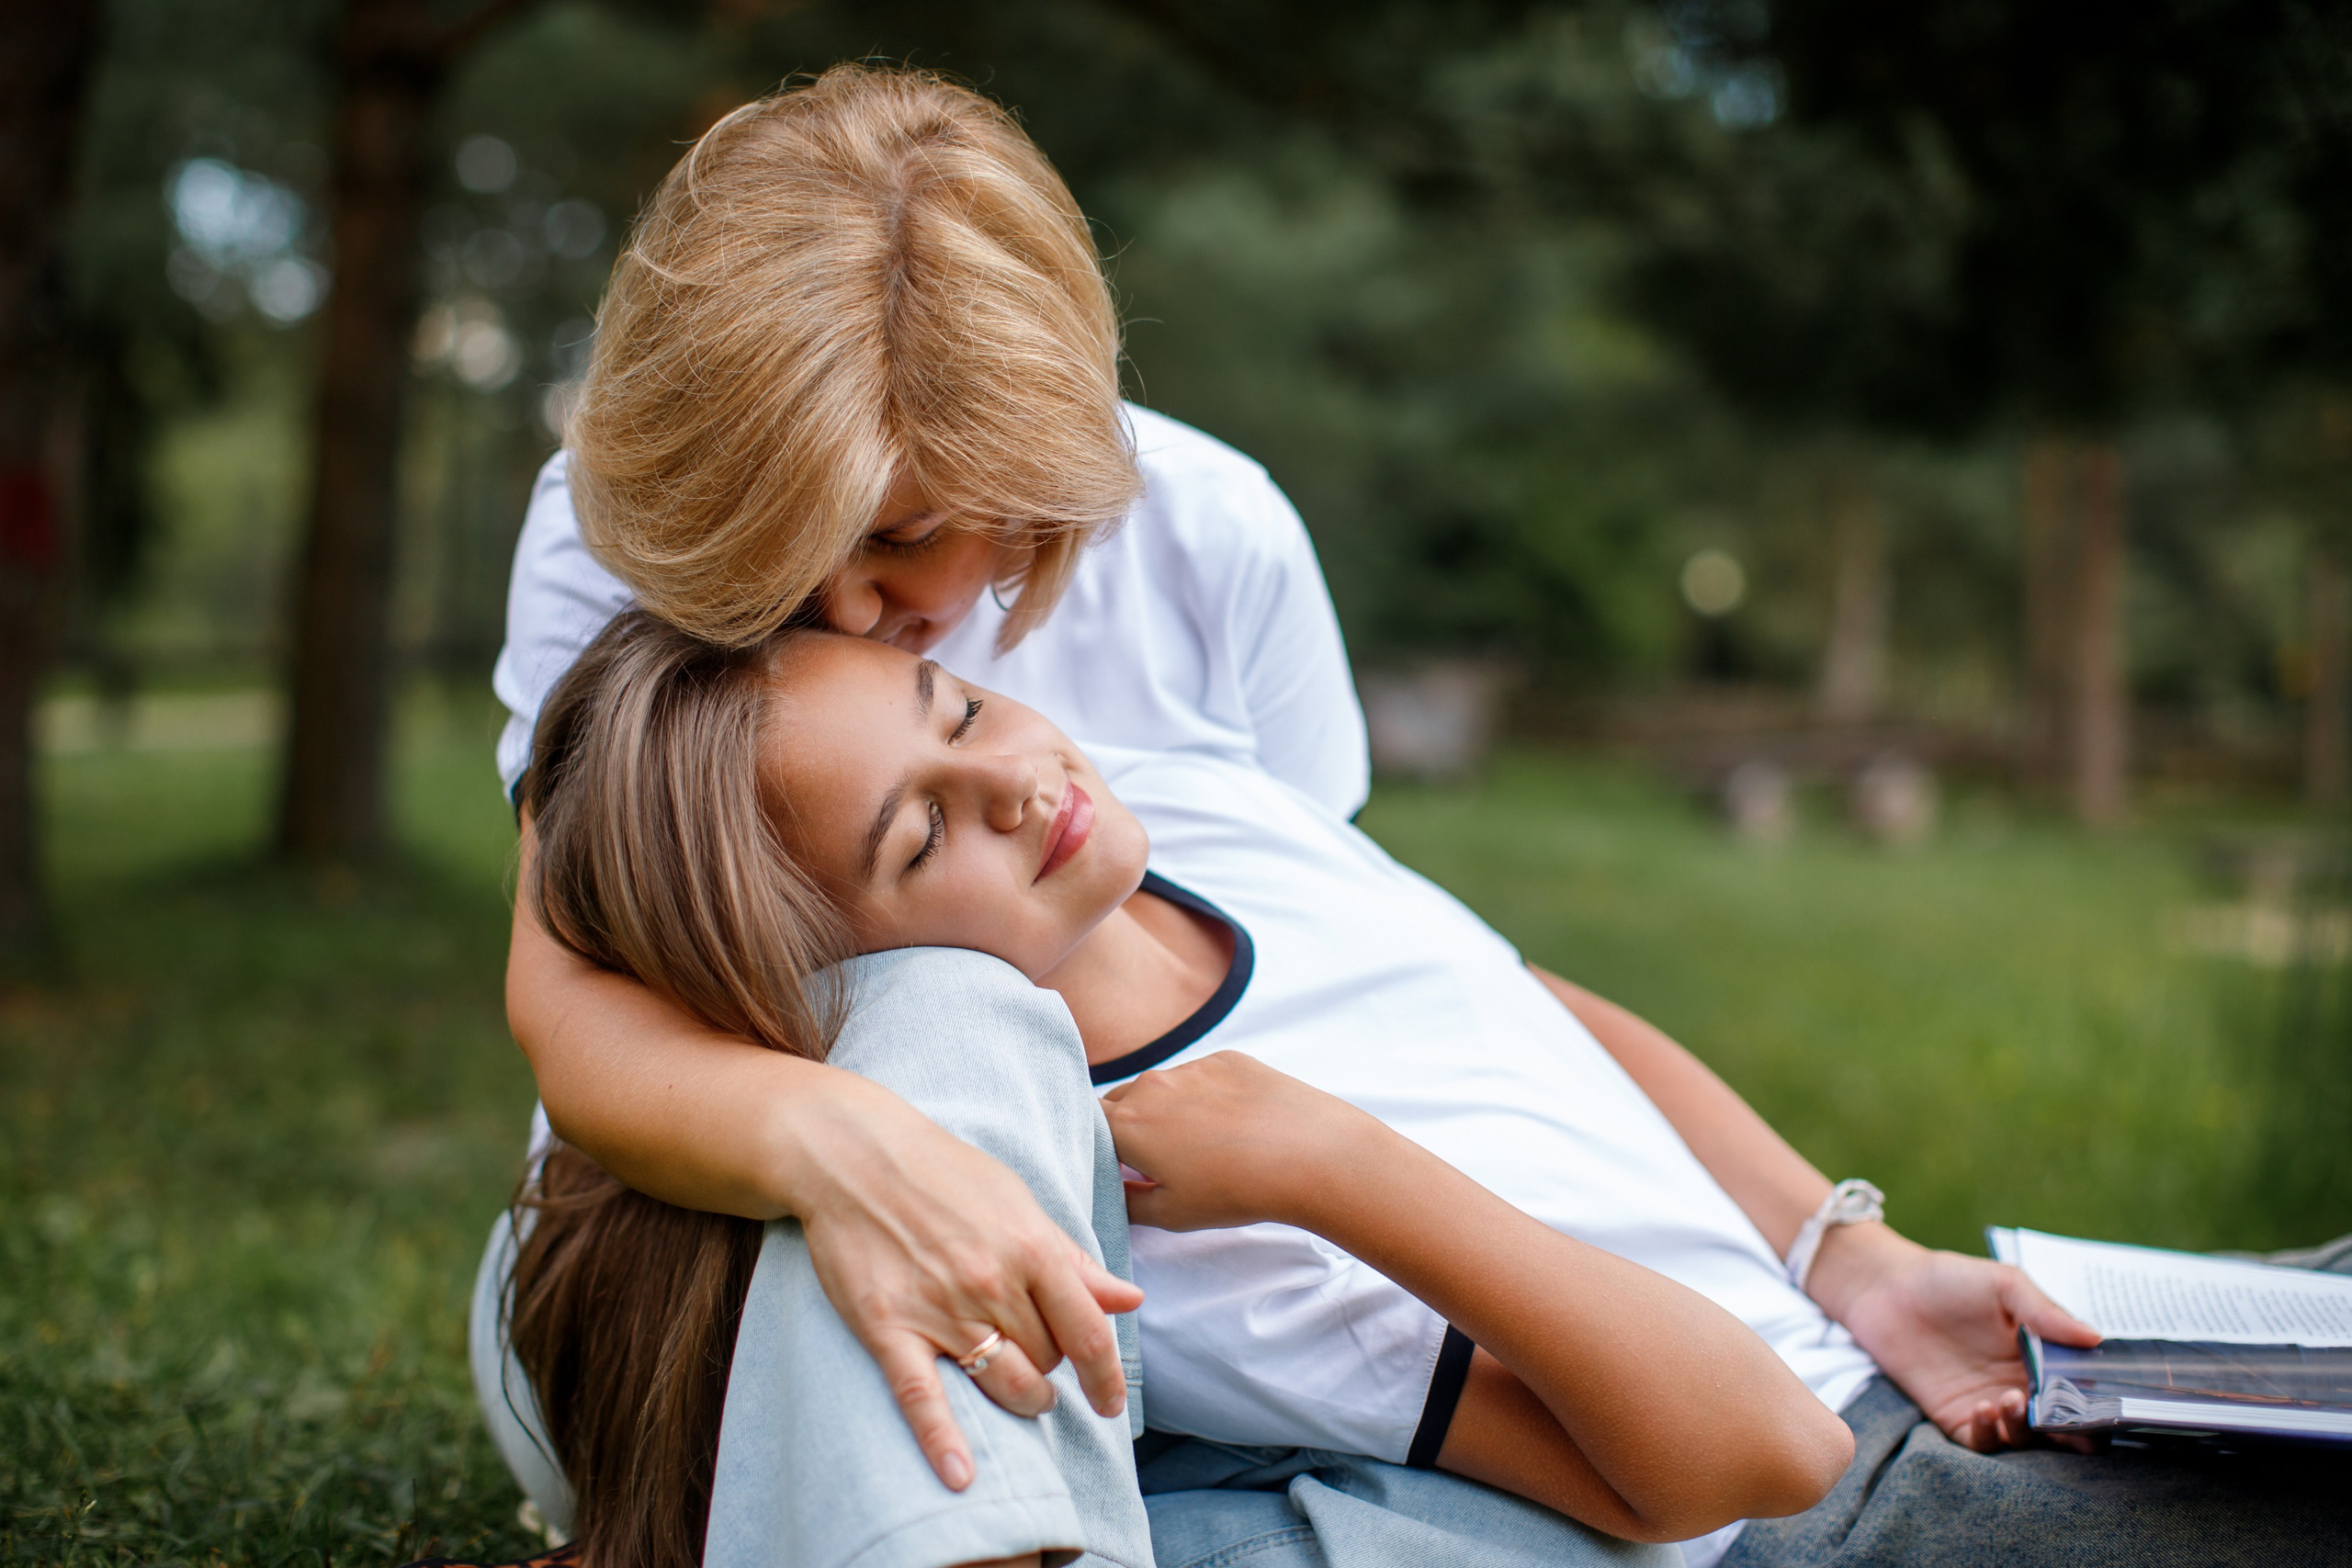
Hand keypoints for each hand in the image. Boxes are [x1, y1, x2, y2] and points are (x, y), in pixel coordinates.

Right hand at [790, 1075, 1143, 1491]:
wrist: (856, 1156)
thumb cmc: (945, 1173)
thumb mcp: (1020, 1203)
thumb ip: (1073, 1260)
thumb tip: (1129, 1301)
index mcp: (1031, 1247)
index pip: (1088, 1333)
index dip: (1106, 1377)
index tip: (1109, 1402)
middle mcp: (992, 1283)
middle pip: (1046, 1359)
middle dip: (1052, 1369)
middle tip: (1040, 1359)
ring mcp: (940, 1309)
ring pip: (1003, 1383)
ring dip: (1023, 1399)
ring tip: (1024, 1395)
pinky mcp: (890, 1327)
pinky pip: (922, 1396)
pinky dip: (943, 1440)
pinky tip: (961, 1475)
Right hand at [1101, 1052, 1386, 1231]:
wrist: (1309, 1154)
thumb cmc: (1236, 1191)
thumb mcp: (1170, 1214)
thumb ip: (1126, 1202)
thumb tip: (1112, 1190)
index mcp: (1126, 1124)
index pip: (1086, 1125)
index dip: (1095, 1146)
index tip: (1111, 1165)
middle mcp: (1150, 1085)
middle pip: (1121, 1103)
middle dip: (1128, 1129)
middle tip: (1155, 1162)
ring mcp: (1190, 1066)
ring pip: (1162, 1088)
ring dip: (1168, 1112)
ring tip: (1204, 1146)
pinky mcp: (1228, 1059)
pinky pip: (1200, 1076)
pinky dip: (1205, 1097)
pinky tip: (1235, 1126)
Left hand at [1807, 1224, 2101, 1451]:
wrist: (1885, 1288)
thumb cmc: (1948, 1279)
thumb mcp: (2004, 1285)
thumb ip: (2046, 1312)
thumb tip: (2096, 1338)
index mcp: (2041, 1356)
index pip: (2080, 1390)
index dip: (2096, 1404)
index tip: (2103, 1406)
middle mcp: (2020, 1385)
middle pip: (2060, 1424)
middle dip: (2068, 1429)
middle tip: (2063, 1419)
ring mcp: (1989, 1404)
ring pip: (2023, 1438)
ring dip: (2024, 1429)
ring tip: (2011, 1400)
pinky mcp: (1955, 1417)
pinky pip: (1982, 1442)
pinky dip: (1989, 1435)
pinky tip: (1984, 1409)